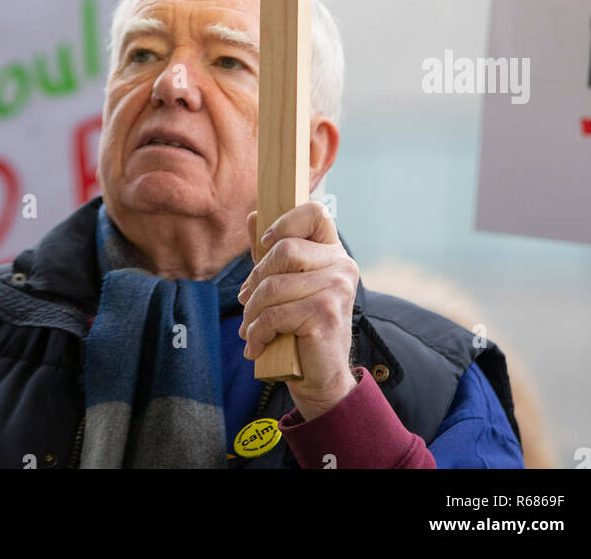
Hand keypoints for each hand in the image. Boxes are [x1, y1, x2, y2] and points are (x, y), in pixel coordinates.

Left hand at [238, 201, 358, 420]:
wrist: (321, 377)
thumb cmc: (301, 326)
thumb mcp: (285, 284)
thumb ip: (270, 251)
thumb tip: (253, 215)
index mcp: (334, 252)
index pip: (316, 212)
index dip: (286, 221)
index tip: (266, 242)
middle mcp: (342, 266)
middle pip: (285, 250)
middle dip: (256, 279)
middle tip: (247, 301)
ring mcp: (337, 289)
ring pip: (274, 286)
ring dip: (252, 312)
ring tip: (250, 328)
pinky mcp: (325, 314)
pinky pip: (275, 314)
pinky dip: (256, 332)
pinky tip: (256, 344)